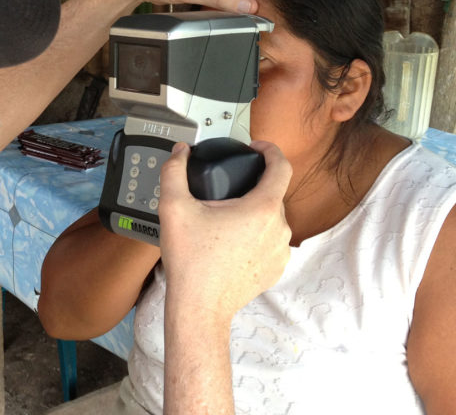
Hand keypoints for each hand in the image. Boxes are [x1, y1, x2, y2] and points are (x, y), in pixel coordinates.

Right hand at [157, 140, 292, 320]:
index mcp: (263, 208)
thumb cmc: (191, 261)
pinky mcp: (276, 269)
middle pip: (273, 193)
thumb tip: (180, 152)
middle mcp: (280, 228)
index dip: (270, 150)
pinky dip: (255, 236)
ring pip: (272, 219)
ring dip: (253, 213)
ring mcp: (281, 251)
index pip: (281, 166)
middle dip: (251, 186)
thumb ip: (174, 171)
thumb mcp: (174, 208)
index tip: (256, 148)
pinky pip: (271, 242)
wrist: (199, 307)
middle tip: (223, 193)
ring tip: (224, 220)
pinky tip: (231, 243)